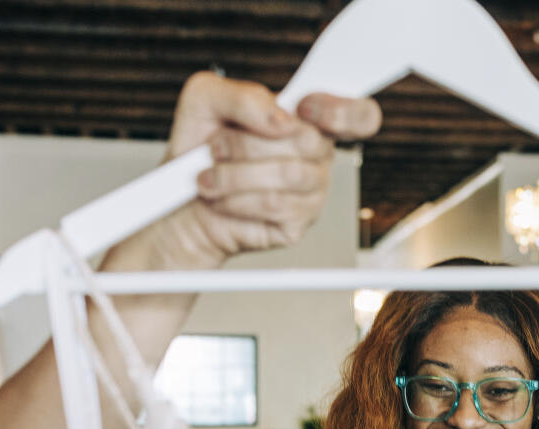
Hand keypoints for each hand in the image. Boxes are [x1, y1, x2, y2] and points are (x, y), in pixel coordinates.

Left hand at [104, 72, 381, 273]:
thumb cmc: (197, 149)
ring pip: (289, 175)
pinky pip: (276, 207)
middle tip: (218, 147)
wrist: (178, 203)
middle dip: (249, 142)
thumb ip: (245, 95)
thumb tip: (281, 118)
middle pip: (310, 140)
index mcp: (307, 119)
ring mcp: (311, 192)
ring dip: (235, 174)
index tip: (304, 108)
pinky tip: (223, 200)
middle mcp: (317, 155)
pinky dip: (237, 200)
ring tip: (210, 177)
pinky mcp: (297, 223)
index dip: (342, 111)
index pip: (360, 115)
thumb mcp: (206, 100)